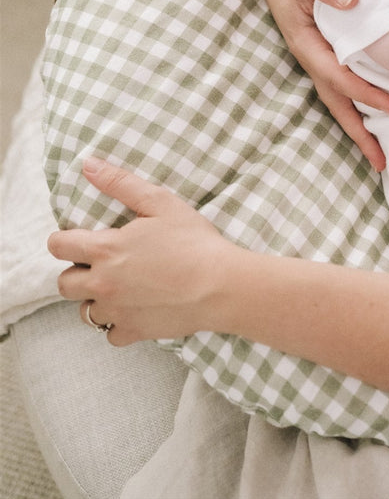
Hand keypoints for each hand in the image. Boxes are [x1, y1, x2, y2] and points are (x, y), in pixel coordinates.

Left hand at [48, 159, 234, 344]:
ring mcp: (117, 311)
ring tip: (116, 287)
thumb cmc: (193, 240)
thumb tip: (88, 164)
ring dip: (94, 299)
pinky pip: (110, 334)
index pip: (59, 246)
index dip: (63, 240)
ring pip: (84, 312)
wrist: (221, 284)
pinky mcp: (134, 331)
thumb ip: (120, 183)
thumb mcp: (159, 201)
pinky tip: (133, 309)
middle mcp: (103, 283)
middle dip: (76, 272)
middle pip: (64, 284)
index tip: (76, 239)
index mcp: (106, 249)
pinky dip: (117, 323)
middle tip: (98, 264)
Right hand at [260, 0, 388, 169]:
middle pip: (336, 102)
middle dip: (358, 133)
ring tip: (380, 155)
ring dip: (358, 126)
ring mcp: (317, 58)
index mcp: (305, 43)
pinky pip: (342, 85)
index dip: (364, 93)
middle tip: (382, 162)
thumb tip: (353, 0)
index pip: (337, 76)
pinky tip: (375, 117)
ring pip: (338, 99)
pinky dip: (358, 103)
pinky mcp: (325, 54)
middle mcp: (310, 57)